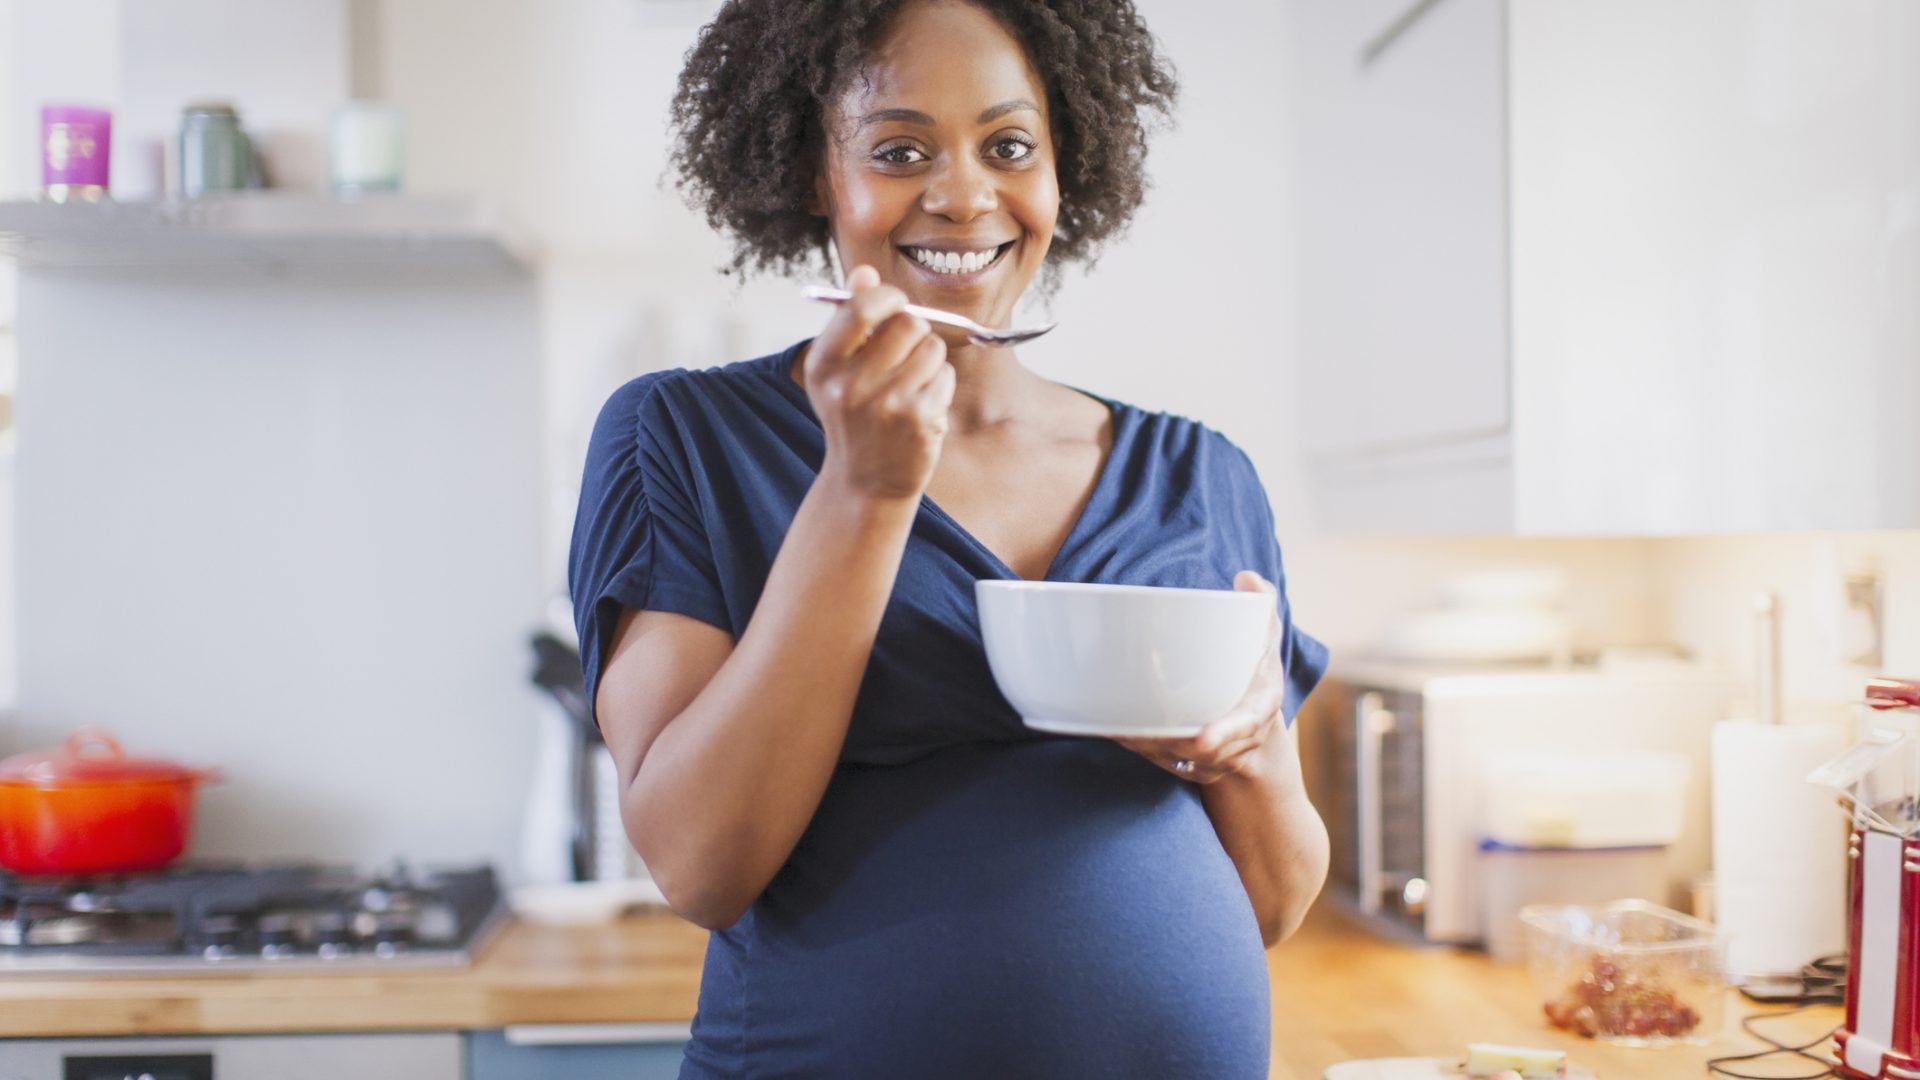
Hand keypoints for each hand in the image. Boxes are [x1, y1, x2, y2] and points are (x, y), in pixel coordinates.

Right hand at [803, 265, 954, 500]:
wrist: (865, 482)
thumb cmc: (854, 415)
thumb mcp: (838, 370)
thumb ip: (850, 319)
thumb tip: (864, 272)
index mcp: (823, 364)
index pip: (860, 307)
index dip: (887, 297)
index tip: (896, 304)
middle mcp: (850, 385)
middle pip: (908, 323)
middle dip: (915, 333)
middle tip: (906, 356)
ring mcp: (886, 404)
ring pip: (933, 348)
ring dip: (931, 362)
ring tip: (912, 387)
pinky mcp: (918, 420)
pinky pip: (945, 377)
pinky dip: (940, 388)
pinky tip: (922, 409)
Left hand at [1114, 571, 1289, 783]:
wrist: (1257, 722)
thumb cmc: (1255, 671)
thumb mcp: (1266, 637)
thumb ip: (1261, 606)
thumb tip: (1246, 577)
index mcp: (1257, 709)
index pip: (1243, 725)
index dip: (1223, 734)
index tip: (1202, 740)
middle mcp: (1237, 740)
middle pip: (1201, 750)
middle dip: (1169, 743)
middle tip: (1135, 732)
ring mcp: (1213, 759)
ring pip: (1176, 759)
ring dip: (1148, 748)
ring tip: (1118, 729)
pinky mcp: (1191, 767)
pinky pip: (1163, 763)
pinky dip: (1141, 750)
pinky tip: (1115, 732)